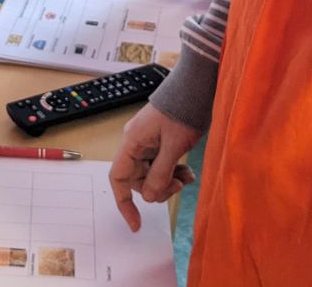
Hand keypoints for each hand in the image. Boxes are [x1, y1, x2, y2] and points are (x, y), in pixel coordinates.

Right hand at [109, 103, 201, 231]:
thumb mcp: (173, 146)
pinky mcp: (159, 141)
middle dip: (158, 188)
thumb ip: (160, 173)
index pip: (119, 178)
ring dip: (169, 180)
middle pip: (138, 179)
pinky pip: (160, 164)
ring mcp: (147, 142)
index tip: (136, 223)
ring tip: (187, 177)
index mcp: (132, 142)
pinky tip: (187, 171)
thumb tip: (148, 197)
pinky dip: (173, 171)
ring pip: (152, 173)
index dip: (124, 202)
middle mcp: (136, 143)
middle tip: (179, 186)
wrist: (192, 89)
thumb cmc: (180, 112)